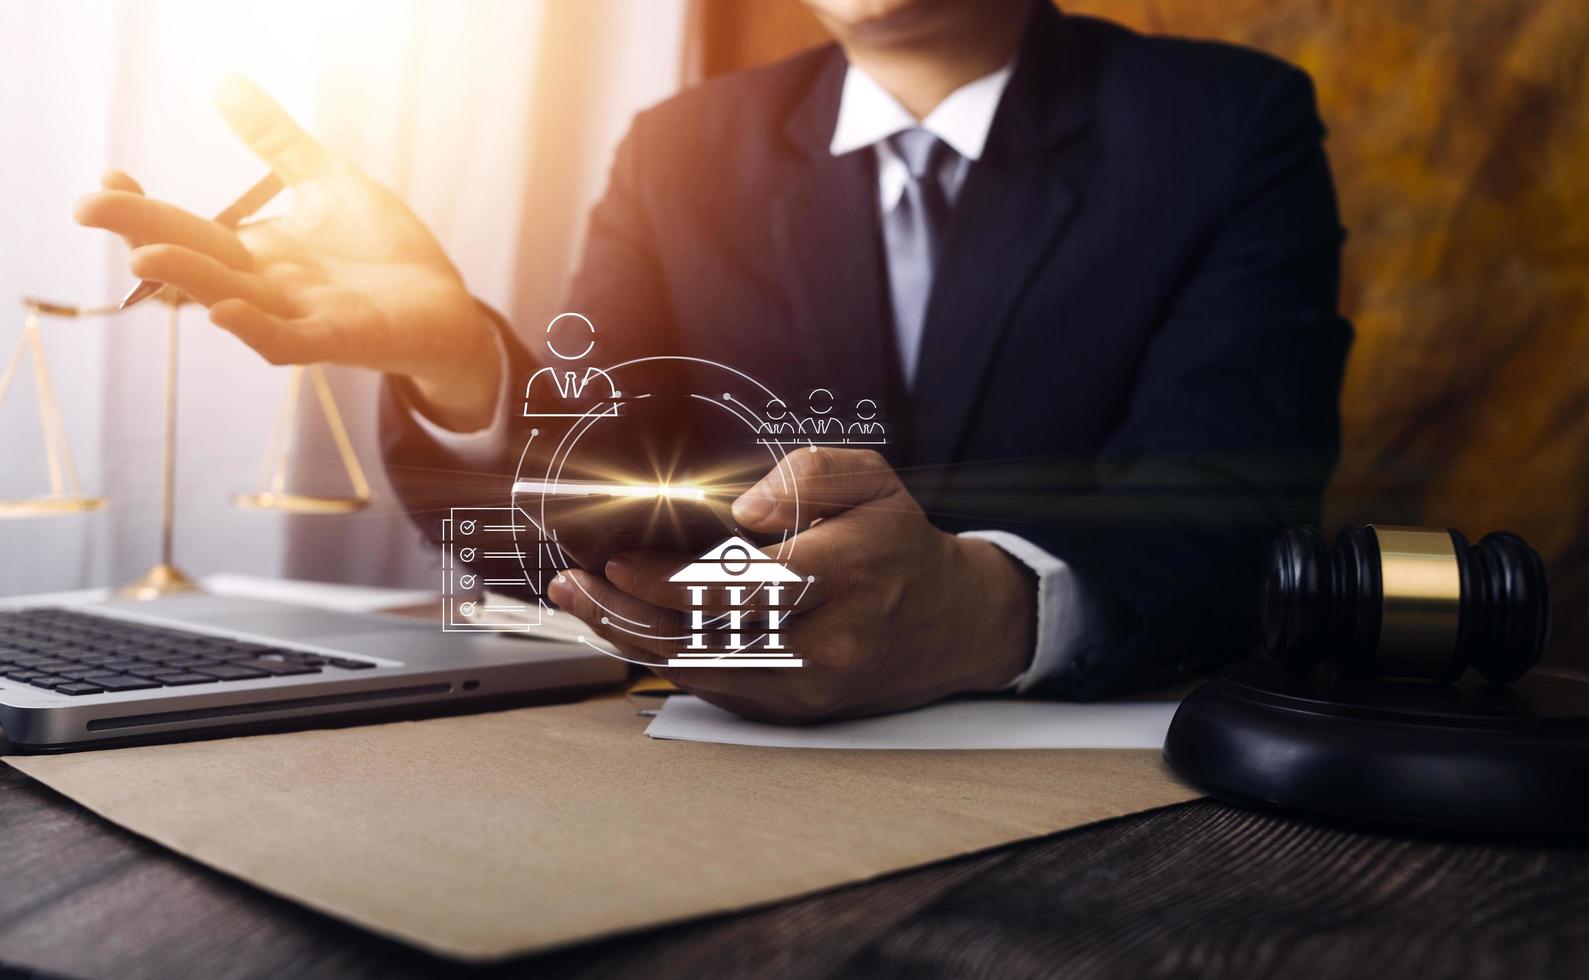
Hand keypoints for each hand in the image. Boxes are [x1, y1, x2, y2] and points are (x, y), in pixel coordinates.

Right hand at [73, 74, 498, 430]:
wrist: (446, 305)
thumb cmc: (383, 251)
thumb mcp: (325, 181)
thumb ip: (274, 140)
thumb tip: (222, 80)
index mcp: (257, 251)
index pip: (187, 230)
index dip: (146, 209)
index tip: (111, 178)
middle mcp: (266, 286)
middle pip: (195, 261)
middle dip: (144, 236)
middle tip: (89, 208)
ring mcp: (299, 316)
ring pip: (231, 301)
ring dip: (190, 281)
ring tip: (145, 259)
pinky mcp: (338, 340)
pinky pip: (288, 342)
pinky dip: (256, 330)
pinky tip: (224, 312)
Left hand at [546, 448, 1035, 722]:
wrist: (949, 625)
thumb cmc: (899, 546)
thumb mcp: (874, 483)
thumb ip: (810, 474)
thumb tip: (741, 511)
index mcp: (851, 574)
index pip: (747, 586)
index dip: (673, 581)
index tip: (619, 561)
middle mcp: (830, 642)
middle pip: (709, 638)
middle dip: (629, 611)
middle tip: (574, 585)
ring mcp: (809, 687)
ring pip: (701, 671)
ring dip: (631, 638)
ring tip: (582, 603)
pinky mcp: (793, 711)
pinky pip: (713, 688)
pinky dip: (661, 658)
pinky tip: (625, 627)